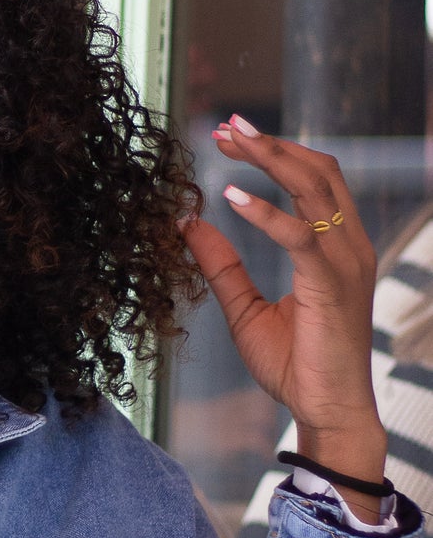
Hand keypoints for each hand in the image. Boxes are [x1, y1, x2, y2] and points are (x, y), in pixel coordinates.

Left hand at [180, 115, 385, 521]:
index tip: (232, 133)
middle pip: (318, 170)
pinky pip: (301, 236)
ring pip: (314, 189)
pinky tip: (232, 199)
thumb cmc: (296, 365)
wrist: (327, 412)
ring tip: (231, 140)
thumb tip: (189, 226)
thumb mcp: (245, 309)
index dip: (276, 151)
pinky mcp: (332, 286)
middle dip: (270, 143)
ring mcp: (346, 264)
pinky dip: (266, 212)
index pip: (314, 179)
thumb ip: (222, 267)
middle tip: (227, 124)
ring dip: (270, 159)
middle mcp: (349, 247)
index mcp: (336, 248)